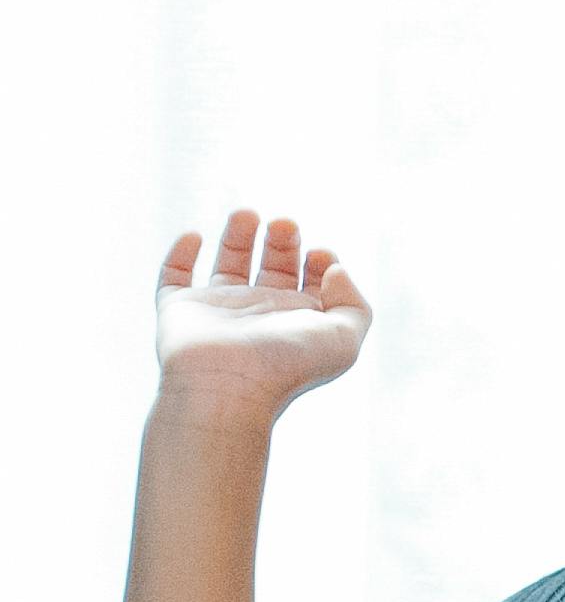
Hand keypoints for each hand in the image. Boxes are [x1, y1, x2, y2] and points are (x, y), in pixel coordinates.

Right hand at [153, 211, 369, 428]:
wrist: (225, 388)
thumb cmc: (286, 366)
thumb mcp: (343, 338)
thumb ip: (353, 303)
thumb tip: (335, 270)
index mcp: (297, 322)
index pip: (312, 283)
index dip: (322, 262)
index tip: (320, 254)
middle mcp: (259, 316)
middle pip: (274, 268)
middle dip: (283, 240)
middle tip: (285, 224)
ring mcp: (218, 313)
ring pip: (228, 267)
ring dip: (237, 237)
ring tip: (246, 213)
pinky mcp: (179, 311)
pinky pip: (173, 279)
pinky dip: (180, 255)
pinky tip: (194, 236)